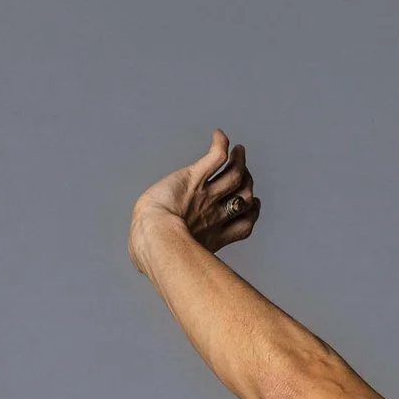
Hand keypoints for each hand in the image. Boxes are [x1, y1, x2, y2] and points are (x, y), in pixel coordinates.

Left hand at [129, 130, 260, 270]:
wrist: (154, 237)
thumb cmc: (155, 250)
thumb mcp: (167, 257)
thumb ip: (167, 256)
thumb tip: (146, 263)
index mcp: (214, 235)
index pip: (247, 220)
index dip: (252, 211)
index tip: (249, 204)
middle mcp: (215, 213)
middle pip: (245, 195)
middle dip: (247, 184)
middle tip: (240, 172)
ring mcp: (206, 194)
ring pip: (235, 173)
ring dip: (239, 159)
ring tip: (238, 150)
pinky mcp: (193, 177)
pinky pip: (216, 156)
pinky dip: (221, 144)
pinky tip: (218, 135)